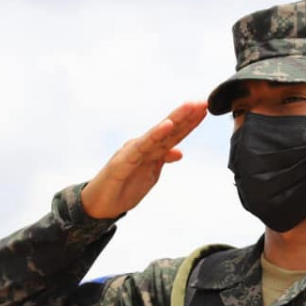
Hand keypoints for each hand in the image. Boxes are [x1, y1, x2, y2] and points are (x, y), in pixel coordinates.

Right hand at [81, 101, 208, 218]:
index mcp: (151, 150)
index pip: (174, 134)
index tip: (205, 109)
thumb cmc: (123, 188)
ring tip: (190, 106)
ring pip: (158, 133)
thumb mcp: (151, 175)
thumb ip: (163, 160)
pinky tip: (167, 125)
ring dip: (175, 119)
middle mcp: (143, 146)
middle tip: (204, 101)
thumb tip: (180, 152)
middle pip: (169, 129)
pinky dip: (155, 134)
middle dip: (187, 115)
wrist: (100, 204)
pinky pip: (142, 146)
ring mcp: (133, 151)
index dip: (190, 123)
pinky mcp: (123, 160)